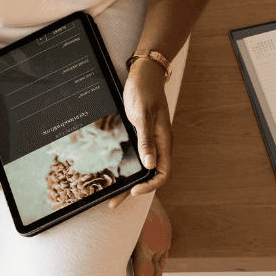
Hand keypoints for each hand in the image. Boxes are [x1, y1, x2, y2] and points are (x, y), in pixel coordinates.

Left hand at [108, 56, 170, 208]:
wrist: (143, 73)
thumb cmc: (144, 91)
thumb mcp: (142, 114)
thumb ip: (146, 139)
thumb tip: (150, 164)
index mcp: (164, 141)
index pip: (163, 172)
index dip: (150, 185)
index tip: (133, 190)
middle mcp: (159, 144)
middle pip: (150, 174)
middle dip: (134, 190)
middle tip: (113, 202)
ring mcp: (150, 140)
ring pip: (142, 167)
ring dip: (129, 180)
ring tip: (111, 193)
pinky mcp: (140, 135)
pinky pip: (136, 156)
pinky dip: (126, 166)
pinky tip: (114, 171)